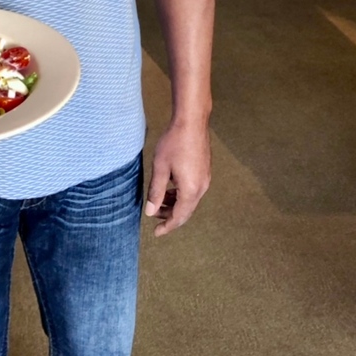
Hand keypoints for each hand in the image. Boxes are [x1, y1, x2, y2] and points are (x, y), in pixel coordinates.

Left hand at [145, 121, 210, 236]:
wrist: (191, 122)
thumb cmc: (174, 143)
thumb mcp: (160, 168)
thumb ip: (155, 192)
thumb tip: (150, 212)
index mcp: (190, 190)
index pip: (179, 216)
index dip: (167, 226)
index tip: (156, 233)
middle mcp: (201, 187)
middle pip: (186, 210)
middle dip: (170, 215)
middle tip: (154, 215)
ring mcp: (205, 179)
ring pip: (190, 200)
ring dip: (175, 204)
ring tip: (159, 201)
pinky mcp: (205, 171)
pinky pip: (193, 190)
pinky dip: (181, 194)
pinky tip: (170, 187)